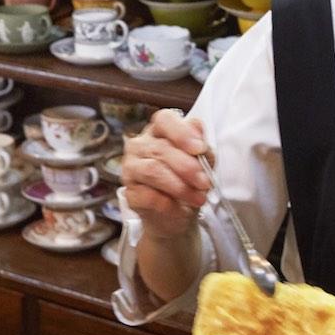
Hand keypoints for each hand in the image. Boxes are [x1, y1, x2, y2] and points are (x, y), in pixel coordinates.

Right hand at [121, 110, 211, 240]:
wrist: (178, 214)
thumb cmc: (189, 181)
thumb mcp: (203, 163)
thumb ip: (202, 148)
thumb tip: (198, 133)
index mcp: (159, 132)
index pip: (164, 120)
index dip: (181, 132)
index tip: (199, 148)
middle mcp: (140, 146)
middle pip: (161, 149)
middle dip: (187, 167)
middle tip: (205, 183)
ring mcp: (131, 169)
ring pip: (152, 171)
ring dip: (180, 186)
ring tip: (198, 198)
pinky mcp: (129, 193)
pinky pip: (146, 195)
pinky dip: (167, 202)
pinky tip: (178, 207)